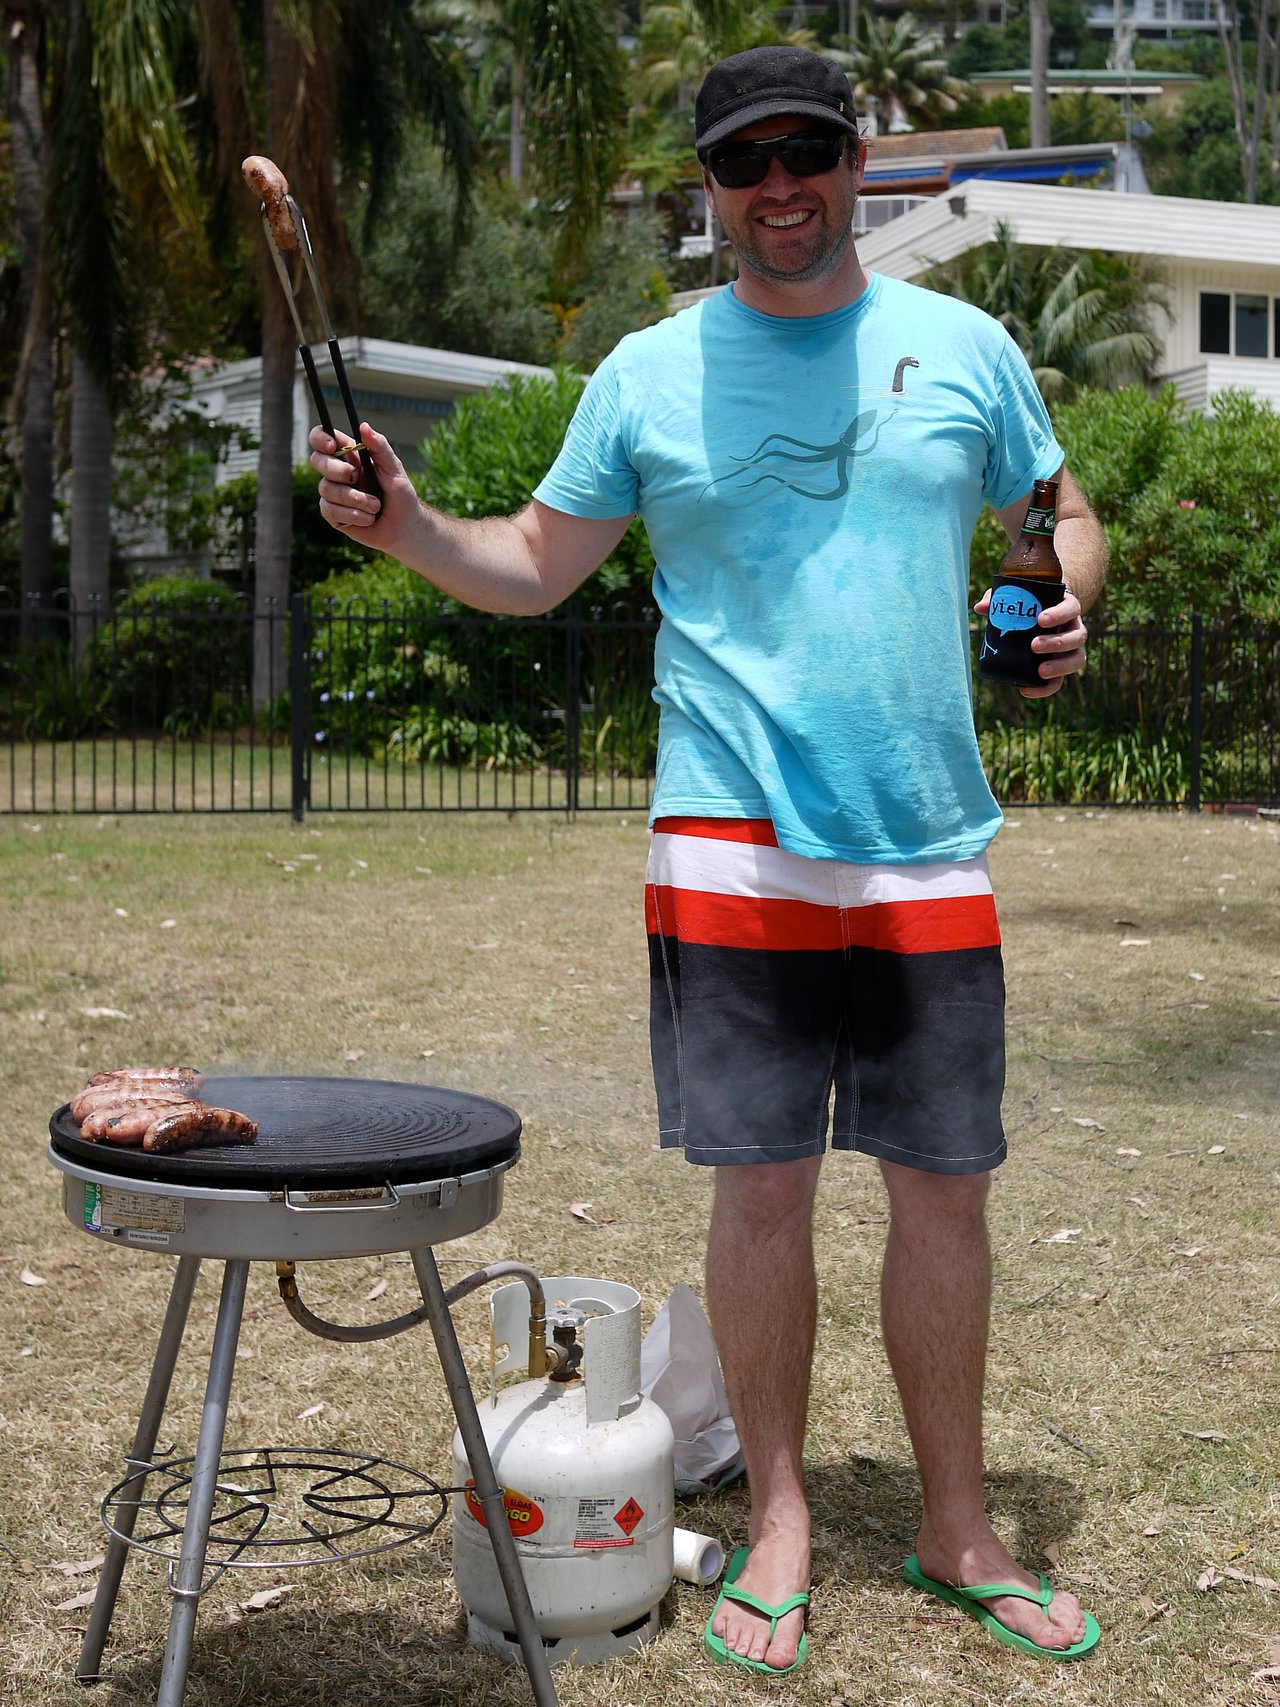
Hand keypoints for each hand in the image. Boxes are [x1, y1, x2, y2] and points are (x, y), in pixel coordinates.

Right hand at [310, 422, 414, 546]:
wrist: (404, 527)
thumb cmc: (400, 494)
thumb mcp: (394, 468)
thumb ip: (380, 446)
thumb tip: (363, 426)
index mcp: (349, 455)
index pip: (322, 438)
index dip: (320, 438)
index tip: (332, 447)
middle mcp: (337, 472)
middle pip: (317, 460)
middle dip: (336, 470)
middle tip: (355, 477)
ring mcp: (333, 494)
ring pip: (326, 489)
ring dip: (355, 499)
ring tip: (375, 506)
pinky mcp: (333, 515)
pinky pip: (330, 510)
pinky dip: (353, 515)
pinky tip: (368, 519)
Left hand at [973, 588, 1087, 700]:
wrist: (1044, 617)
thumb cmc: (1031, 604)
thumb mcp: (1018, 596)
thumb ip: (1001, 598)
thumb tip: (980, 608)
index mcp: (1068, 608)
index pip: (1071, 608)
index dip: (1059, 614)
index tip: (1040, 620)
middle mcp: (1075, 628)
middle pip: (1077, 636)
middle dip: (1057, 642)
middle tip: (1034, 645)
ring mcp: (1072, 650)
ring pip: (1076, 659)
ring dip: (1060, 667)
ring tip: (1041, 671)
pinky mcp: (1061, 667)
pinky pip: (1060, 681)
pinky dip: (1045, 688)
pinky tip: (1027, 690)